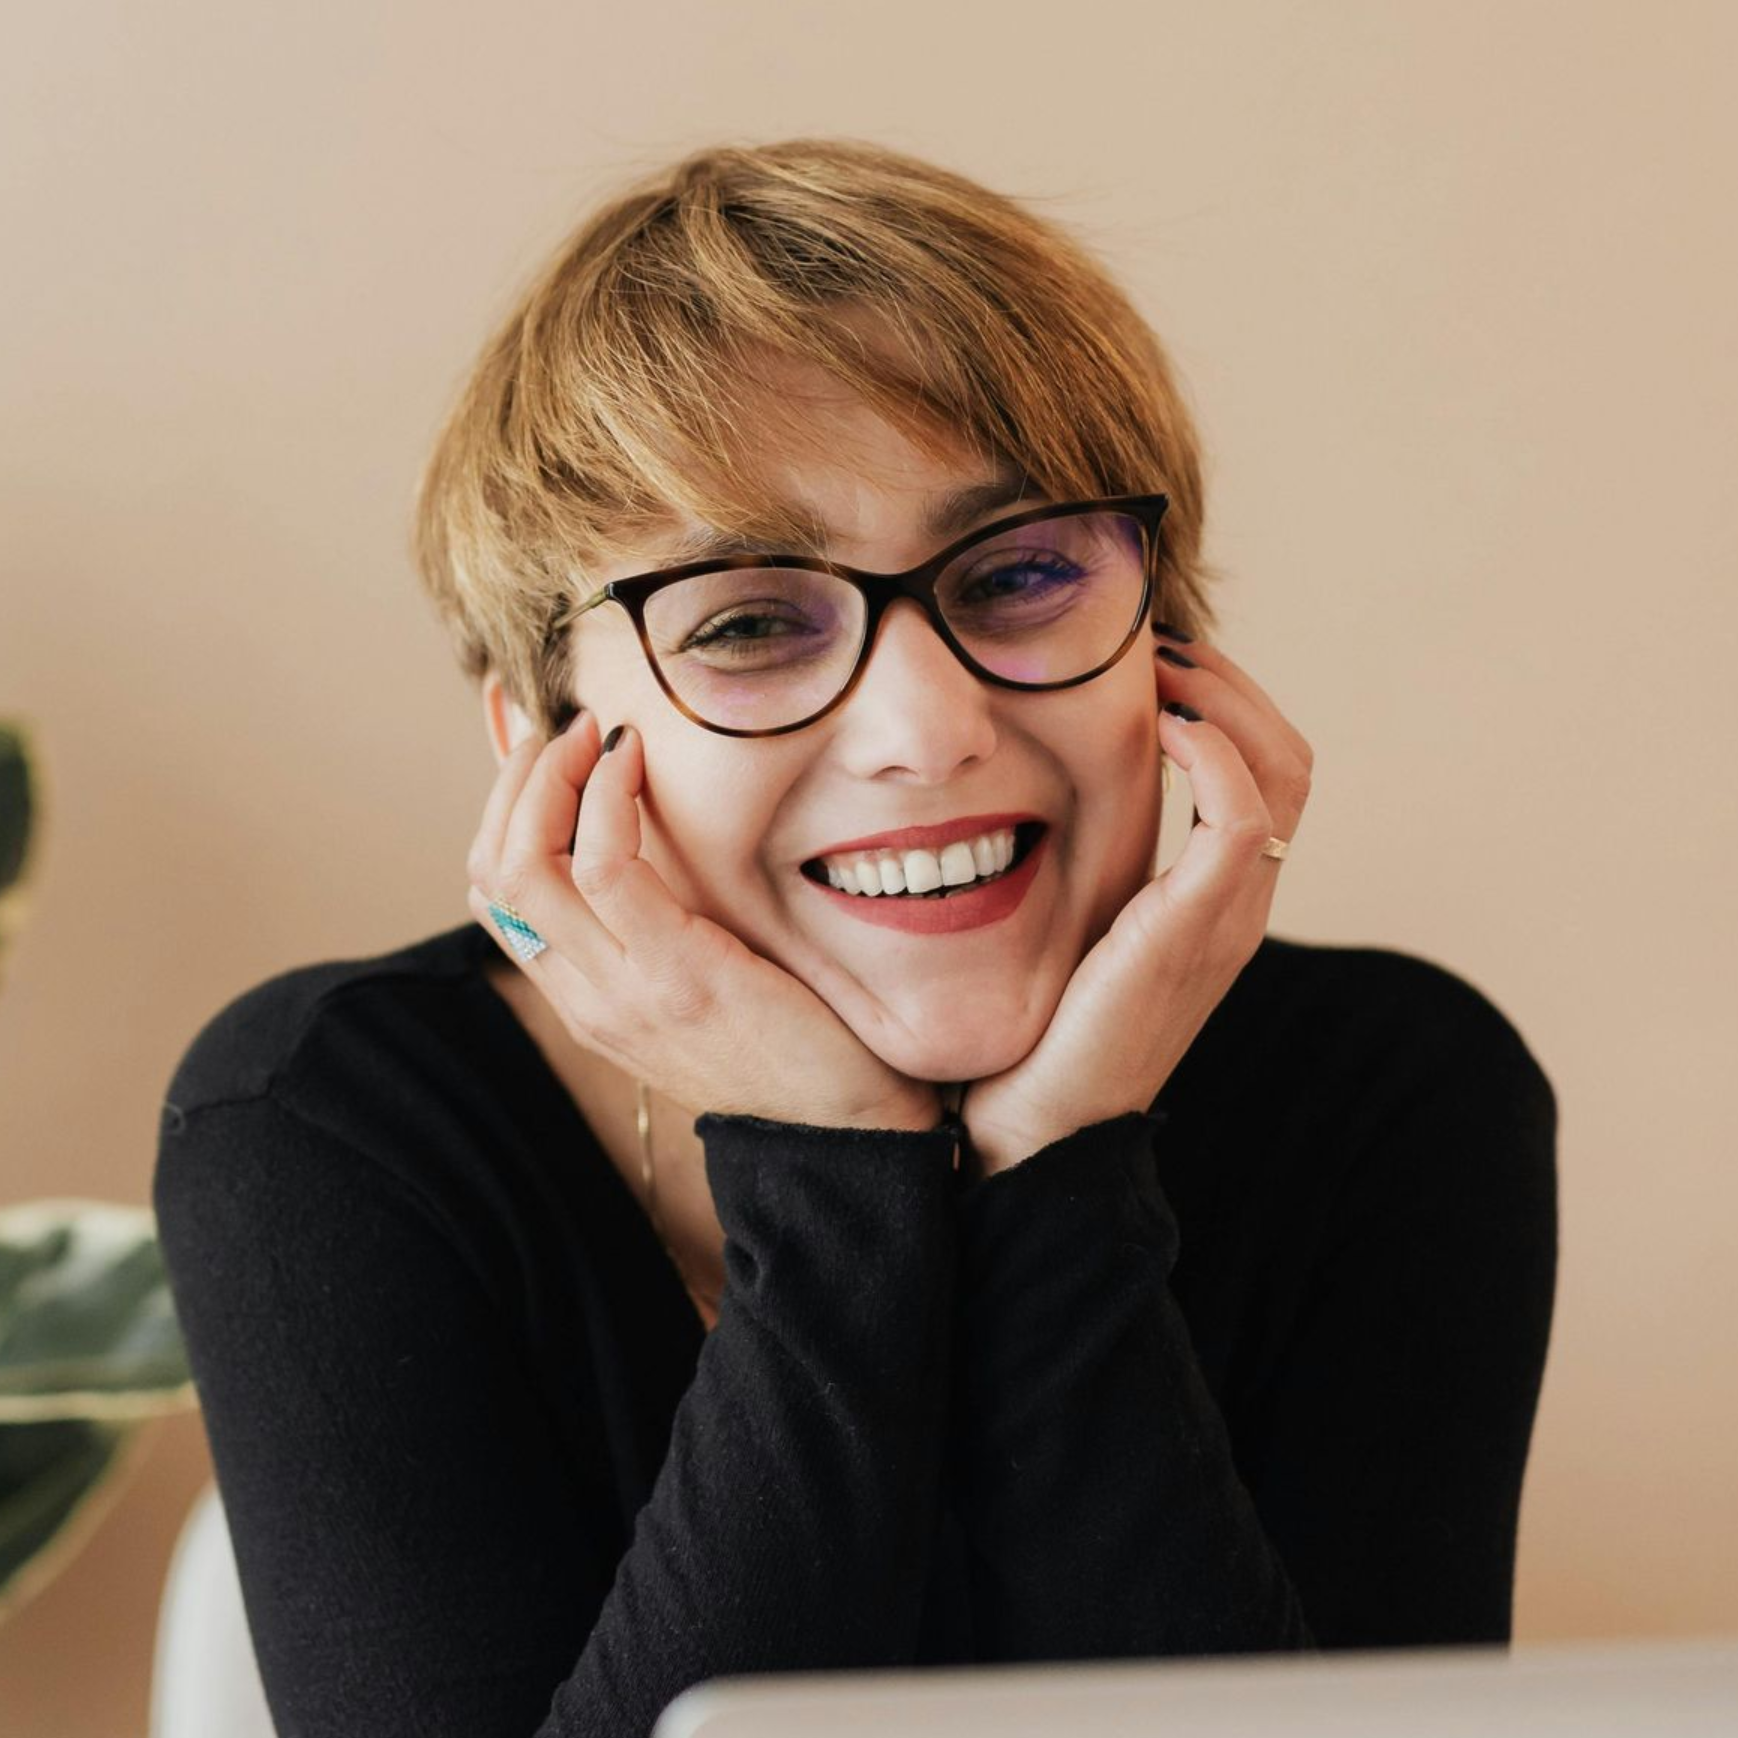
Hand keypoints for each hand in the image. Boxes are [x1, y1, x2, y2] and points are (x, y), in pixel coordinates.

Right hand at [466, 713, 942, 1134]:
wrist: (848, 1124)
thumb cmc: (790, 1040)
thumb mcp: (700, 983)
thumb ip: (659, 929)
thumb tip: (648, 837)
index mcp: (586, 1001)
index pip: (495, 897)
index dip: (501, 811)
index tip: (544, 753)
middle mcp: (587, 999)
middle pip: (494, 872)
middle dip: (513, 782)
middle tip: (561, 728)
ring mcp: (624, 991)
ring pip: (527, 864)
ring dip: (550, 776)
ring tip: (591, 732)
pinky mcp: (678, 973)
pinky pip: (606, 866)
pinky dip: (607, 796)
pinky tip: (632, 760)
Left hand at [960, 633, 1313, 1175]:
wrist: (1038, 1128)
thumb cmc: (1039, 1030)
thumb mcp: (1076, 927)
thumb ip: (1092, 867)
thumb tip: (1042, 789)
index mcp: (1218, 900)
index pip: (1269, 771)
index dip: (1227, 701)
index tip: (1155, 663)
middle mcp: (1241, 903)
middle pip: (1291, 758)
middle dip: (1233, 684)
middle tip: (1159, 648)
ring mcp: (1229, 918)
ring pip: (1283, 771)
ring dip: (1226, 698)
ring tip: (1160, 668)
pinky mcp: (1196, 930)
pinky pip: (1240, 817)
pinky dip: (1214, 752)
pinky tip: (1159, 726)